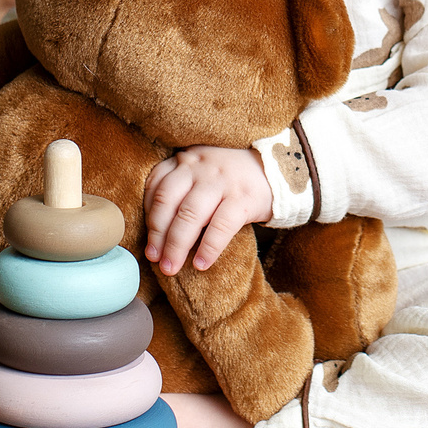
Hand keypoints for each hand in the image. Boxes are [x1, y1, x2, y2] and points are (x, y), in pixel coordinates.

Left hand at [144, 145, 271, 275]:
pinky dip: (209, 248)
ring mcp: (222, 181)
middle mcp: (200, 166)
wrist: (280, 170)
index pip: (157, 184)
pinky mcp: (244, 198)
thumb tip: (158, 229)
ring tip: (171, 268)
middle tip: (154, 259)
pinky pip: (221, 226)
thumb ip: (183, 186)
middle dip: (157, 234)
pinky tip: (201, 264)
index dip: (148, 214)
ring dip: (176, 245)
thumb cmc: (234, 178)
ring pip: (190, 214)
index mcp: (187, 160)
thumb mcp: (205, 171)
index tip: (148, 239)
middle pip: (168, 201)